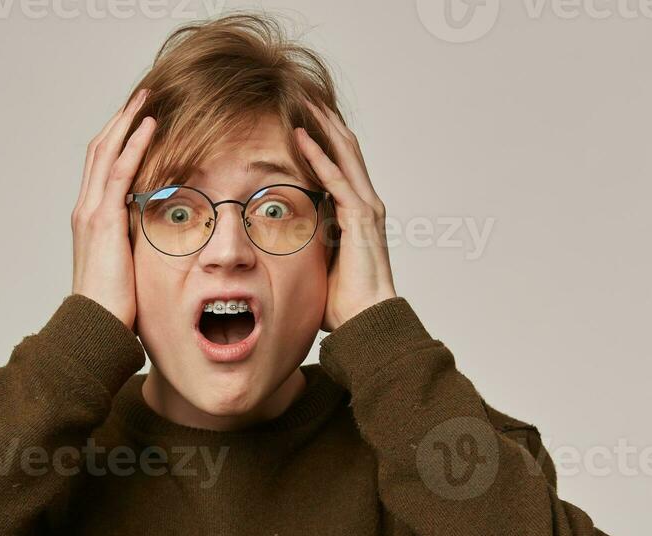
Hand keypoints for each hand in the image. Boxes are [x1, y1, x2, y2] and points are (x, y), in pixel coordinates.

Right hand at [70, 88, 156, 329]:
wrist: (94, 326)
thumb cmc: (112, 307)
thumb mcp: (127, 267)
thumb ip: (136, 245)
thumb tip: (158, 239)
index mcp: (91, 219)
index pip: (102, 167)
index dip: (118, 140)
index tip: (137, 120)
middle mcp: (86, 209)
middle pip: (100, 150)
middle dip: (121, 120)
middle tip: (142, 96)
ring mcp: (92, 212)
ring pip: (106, 152)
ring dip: (127, 122)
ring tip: (147, 99)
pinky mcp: (104, 220)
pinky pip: (118, 172)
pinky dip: (133, 145)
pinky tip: (148, 127)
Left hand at [292, 99, 396, 331]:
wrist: (367, 322)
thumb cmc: (346, 303)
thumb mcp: (320, 264)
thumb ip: (310, 246)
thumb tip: (284, 246)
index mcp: (358, 213)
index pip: (342, 164)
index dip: (325, 139)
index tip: (304, 118)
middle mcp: (366, 204)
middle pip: (346, 149)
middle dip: (325, 121)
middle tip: (304, 96)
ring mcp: (366, 208)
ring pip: (344, 154)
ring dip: (322, 126)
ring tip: (303, 102)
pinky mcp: (360, 218)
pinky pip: (336, 178)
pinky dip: (318, 156)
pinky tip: (301, 137)